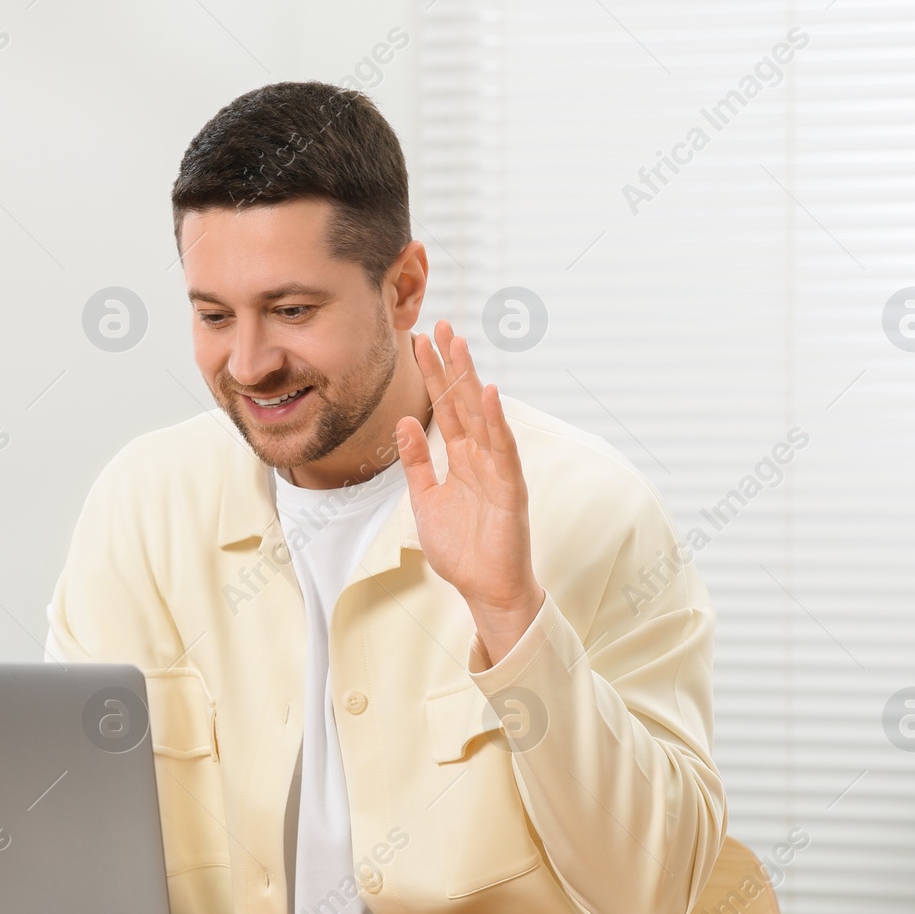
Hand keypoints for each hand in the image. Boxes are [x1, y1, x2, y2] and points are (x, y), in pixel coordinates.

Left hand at [396, 320, 543, 665]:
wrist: (484, 588)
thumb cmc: (461, 548)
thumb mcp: (425, 499)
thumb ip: (416, 462)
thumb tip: (404, 423)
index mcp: (462, 459)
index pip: (446, 408)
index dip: (434, 375)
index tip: (419, 341)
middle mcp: (482, 457)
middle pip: (464, 402)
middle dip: (451, 364)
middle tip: (441, 325)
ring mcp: (498, 470)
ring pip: (482, 416)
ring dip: (471, 380)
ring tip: (460, 346)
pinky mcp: (510, 489)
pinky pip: (502, 451)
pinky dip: (496, 422)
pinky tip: (488, 394)